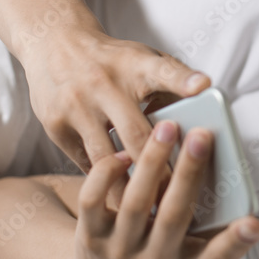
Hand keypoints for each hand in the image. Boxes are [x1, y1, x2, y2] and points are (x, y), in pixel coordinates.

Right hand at [21, 26, 209, 204]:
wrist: (53, 43)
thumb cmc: (113, 61)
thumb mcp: (143, 58)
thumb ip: (172, 82)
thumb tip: (205, 110)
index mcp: (135, 64)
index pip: (163, 69)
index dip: (184, 79)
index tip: (203, 86)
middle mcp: (104, 84)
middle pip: (137, 133)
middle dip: (160, 169)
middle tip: (180, 199)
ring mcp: (77, 106)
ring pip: (107, 159)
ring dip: (130, 189)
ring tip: (150, 214)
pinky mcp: (55, 125)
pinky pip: (85, 163)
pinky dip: (103, 183)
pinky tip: (118, 204)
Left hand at [65, 122, 258, 258]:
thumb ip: (220, 245)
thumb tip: (238, 199)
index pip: (217, 258)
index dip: (237, 243)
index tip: (254, 224)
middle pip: (174, 215)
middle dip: (189, 172)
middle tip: (201, 136)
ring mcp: (119, 252)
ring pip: (135, 203)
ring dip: (152, 161)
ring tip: (166, 128)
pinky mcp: (90, 237)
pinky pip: (93, 200)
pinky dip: (108, 173)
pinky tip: (125, 153)